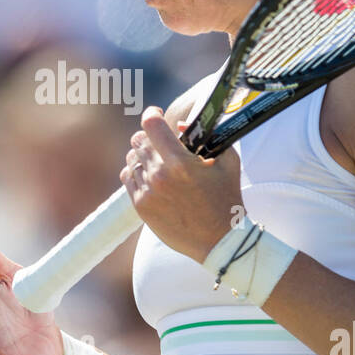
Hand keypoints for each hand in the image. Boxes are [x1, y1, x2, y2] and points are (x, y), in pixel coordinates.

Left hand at [121, 106, 243, 262]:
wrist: (219, 240)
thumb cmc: (226, 199)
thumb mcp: (227, 161)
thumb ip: (208, 137)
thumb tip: (181, 124)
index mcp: (180, 162)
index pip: (151, 124)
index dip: (152, 114)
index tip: (156, 113)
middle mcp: (159, 175)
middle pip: (137, 140)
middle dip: (149, 136)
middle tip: (160, 141)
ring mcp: (148, 192)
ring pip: (131, 159)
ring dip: (143, 155)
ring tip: (158, 161)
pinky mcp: (141, 206)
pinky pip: (128, 178)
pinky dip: (136, 173)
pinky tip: (150, 176)